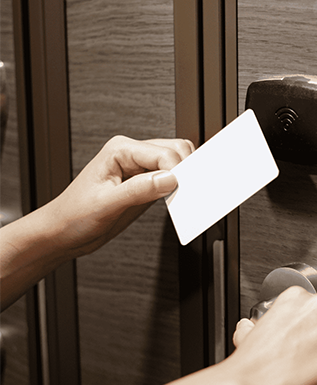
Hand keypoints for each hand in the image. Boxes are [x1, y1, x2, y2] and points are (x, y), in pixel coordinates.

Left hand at [45, 135, 193, 257]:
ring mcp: (139, 168)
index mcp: (120, 150)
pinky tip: (173, 199)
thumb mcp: (106, 205)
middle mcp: (131, 154)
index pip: (163, 152)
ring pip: (176, 162)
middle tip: (185, 192)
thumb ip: (138, 190)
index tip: (182, 189)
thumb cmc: (73, 216)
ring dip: (182, 177)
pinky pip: (171, 178)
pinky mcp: (145, 183)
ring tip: (179, 196)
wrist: (62, 233)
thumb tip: (169, 179)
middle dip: (184, 170)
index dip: (177, 171)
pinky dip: (178, 187)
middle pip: (175, 150)